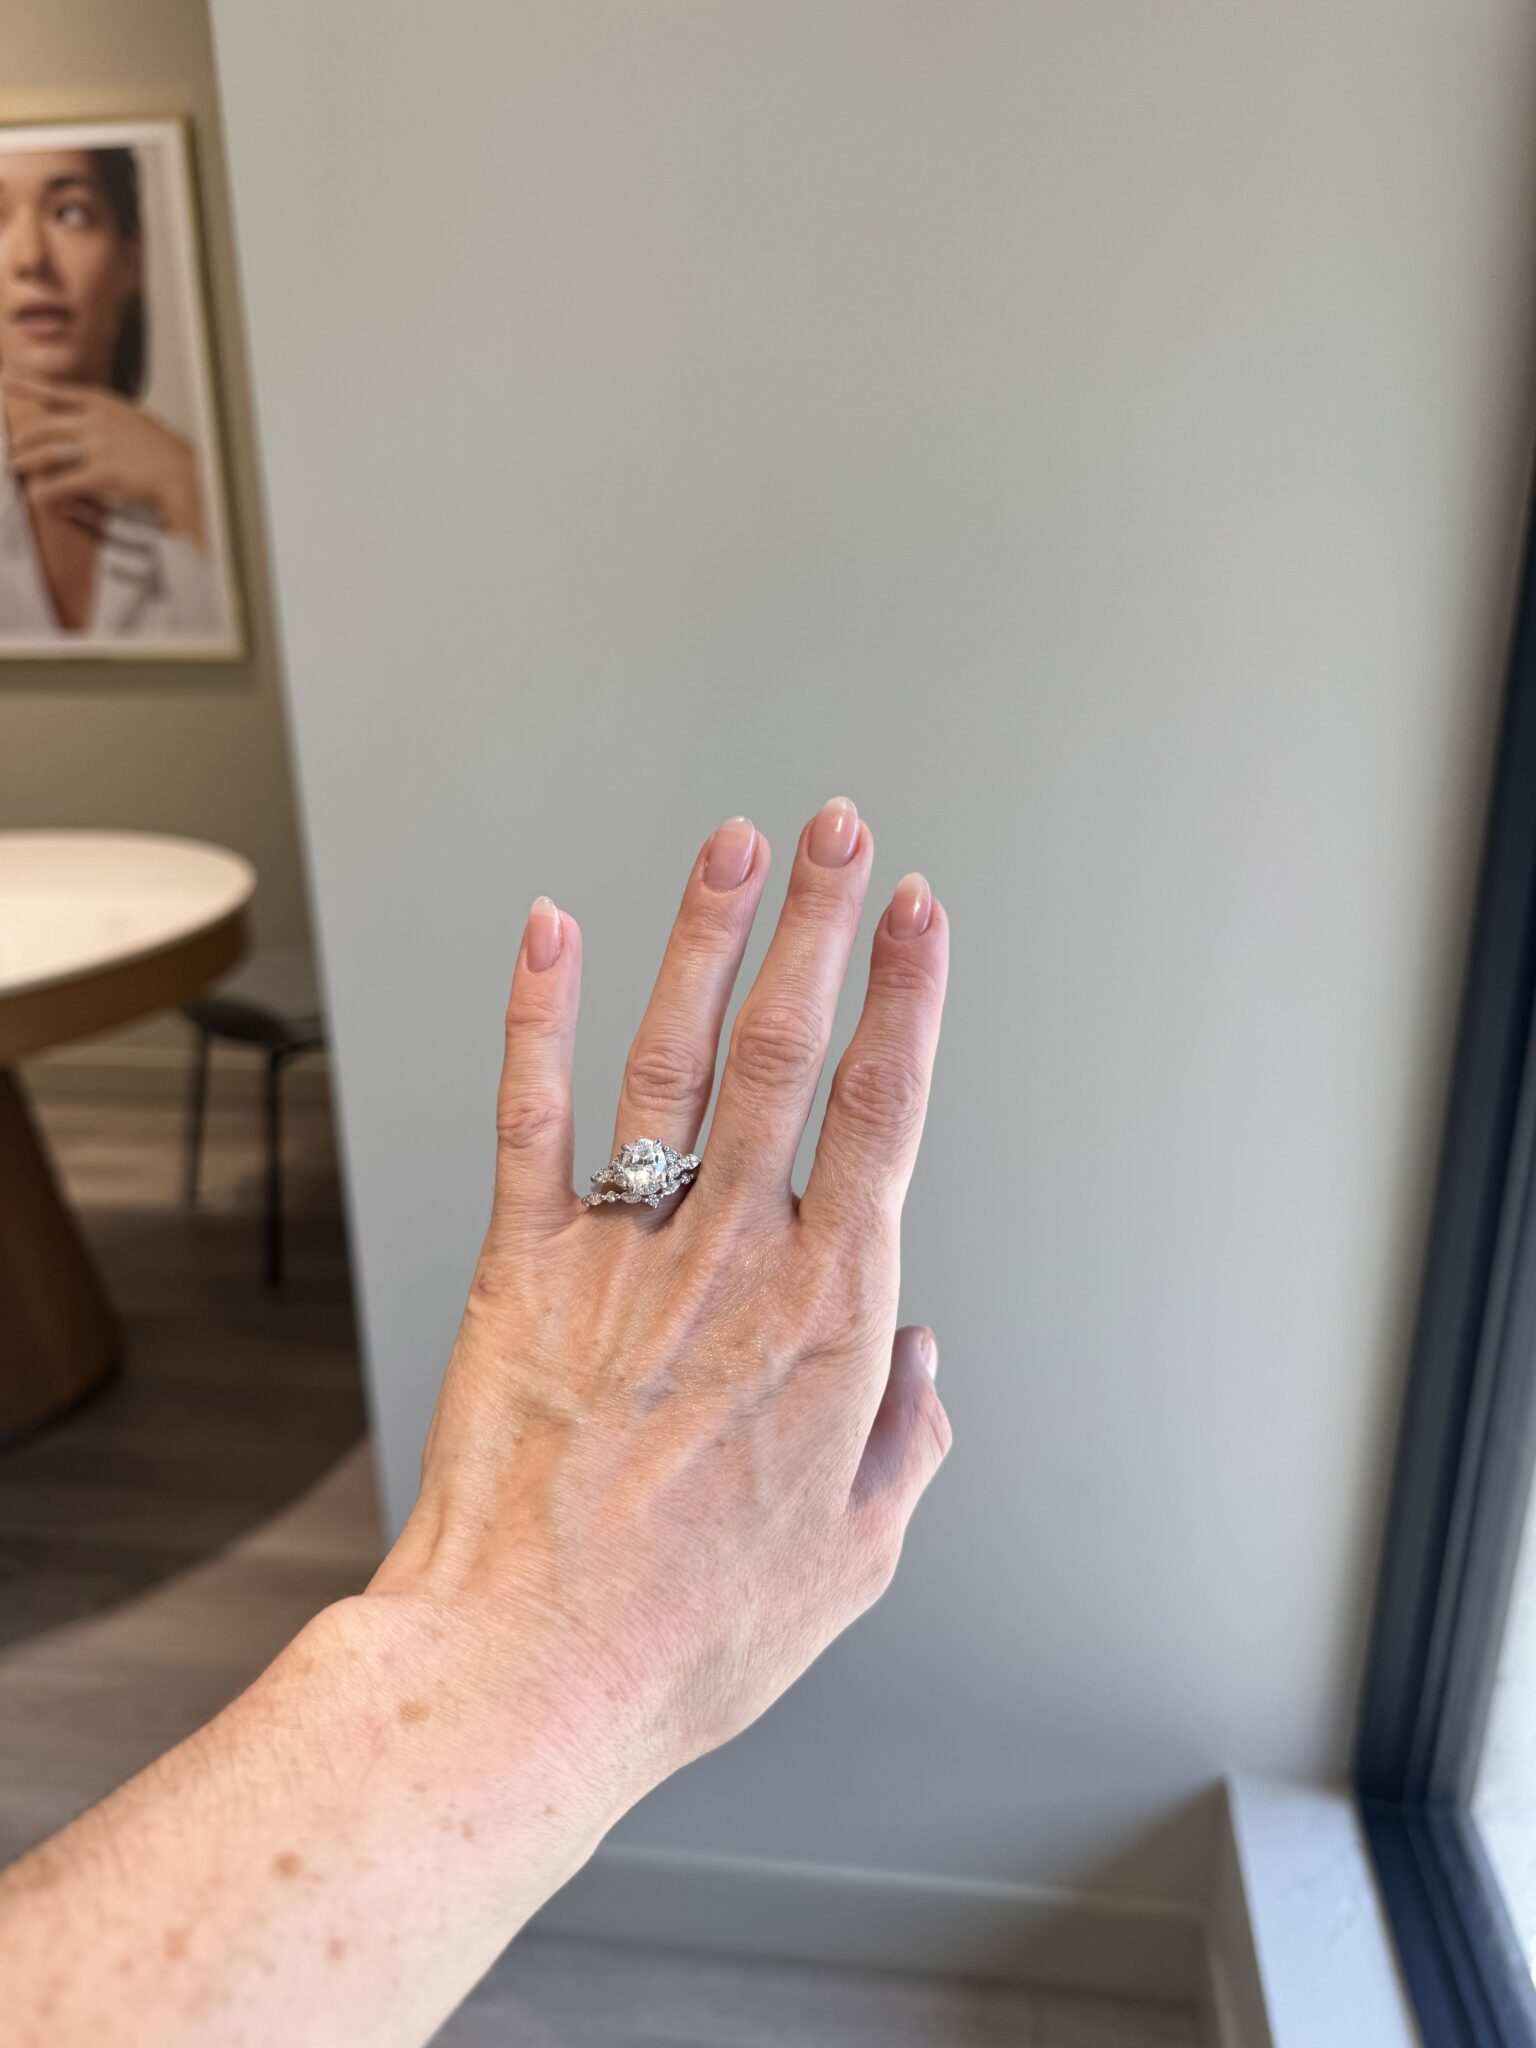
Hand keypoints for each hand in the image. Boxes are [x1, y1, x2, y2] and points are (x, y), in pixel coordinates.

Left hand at [2, 371, 204, 545]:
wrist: (184, 473)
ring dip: (27, 463)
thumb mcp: (133, 420)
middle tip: (13, 449)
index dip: (28, 387)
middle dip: (24, 439)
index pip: (56, 392)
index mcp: (103, 402)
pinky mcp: (101, 472)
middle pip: (44, 426)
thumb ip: (104, 417)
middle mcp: (95, 418)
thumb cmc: (163, 452)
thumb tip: (81, 420)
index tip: (6, 381)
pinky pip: (62, 482)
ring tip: (16, 469)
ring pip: (47, 453)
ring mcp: (97, 444)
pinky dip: (47, 491)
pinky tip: (38, 497)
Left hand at [371, 796, 951, 1791]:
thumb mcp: (854, 1558)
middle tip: (844, 832)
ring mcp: (622, 1252)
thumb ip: (906, 1442)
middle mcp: (732, 1259)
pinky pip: (531, 1116)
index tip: (921, 912)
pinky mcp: (520, 1268)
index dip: (908, 997)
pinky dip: (535, 1013)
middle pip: (790, 1051)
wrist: (526, 1673)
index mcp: (828, 1318)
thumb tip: (921, 1369)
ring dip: (709, 938)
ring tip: (739, 846)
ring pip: (675, 1058)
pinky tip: (548, 930)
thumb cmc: (688, 1630)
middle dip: (823, 925)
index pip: (884, 1113)